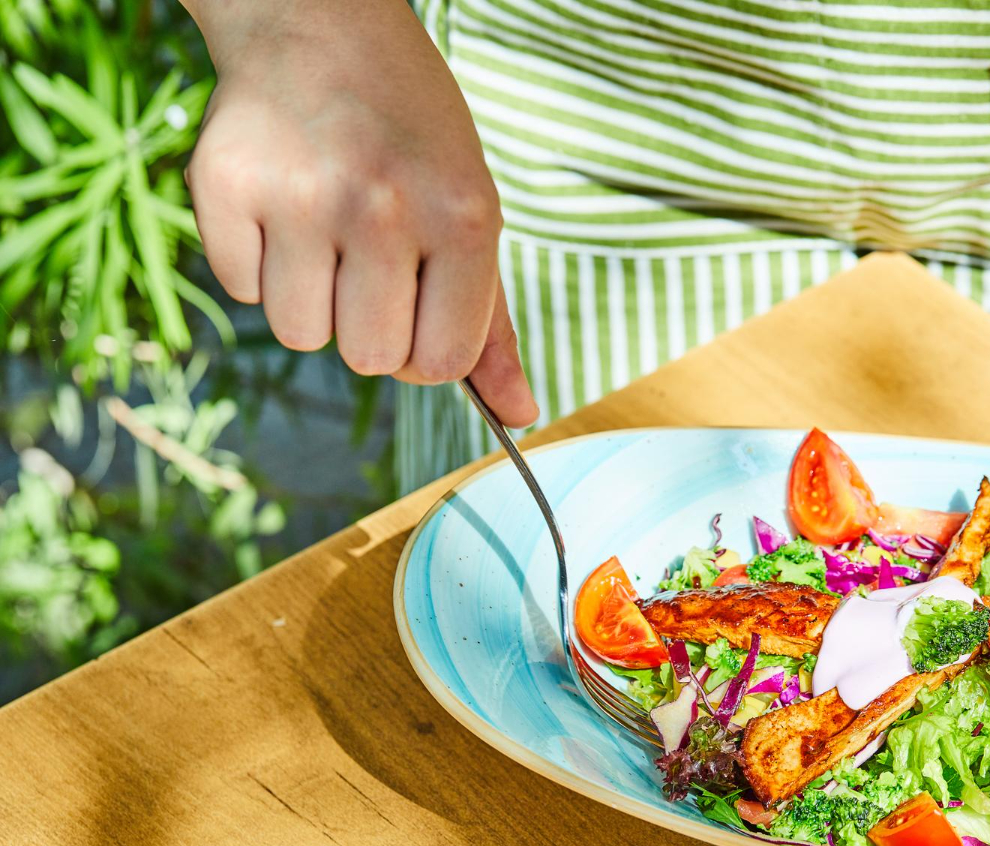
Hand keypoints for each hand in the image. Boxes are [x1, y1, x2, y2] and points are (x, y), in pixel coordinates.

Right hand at [180, 0, 537, 423]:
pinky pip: (243, 292)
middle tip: (372, 259)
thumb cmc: (413, 137)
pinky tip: (282, 206)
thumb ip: (492, 323)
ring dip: (313, 300)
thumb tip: (519, 415)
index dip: (427, 352)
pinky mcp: (223, 186)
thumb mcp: (472, 214)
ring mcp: (298, 197)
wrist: (320, 28)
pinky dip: (260, 266)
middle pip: (368, 358)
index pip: (440, 364)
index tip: (421, 311)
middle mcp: (383, 208)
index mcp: (463, 218)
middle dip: (370, 326)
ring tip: (327, 229)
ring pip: (300, 334)